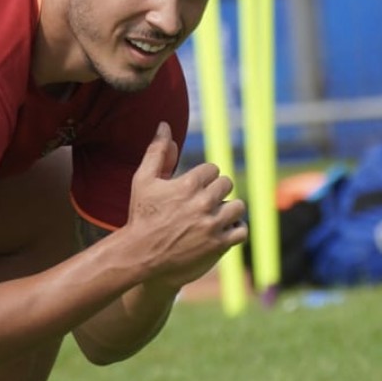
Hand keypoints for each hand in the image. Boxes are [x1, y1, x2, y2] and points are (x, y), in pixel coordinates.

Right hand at [119, 122, 247, 290]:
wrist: (140, 255)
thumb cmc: (141, 215)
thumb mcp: (143, 180)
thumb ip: (157, 152)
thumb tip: (165, 125)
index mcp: (188, 185)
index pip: (213, 169)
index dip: (203, 178)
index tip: (192, 188)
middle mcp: (203, 203)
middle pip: (227, 185)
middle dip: (215, 191)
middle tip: (201, 202)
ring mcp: (213, 225)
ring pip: (237, 206)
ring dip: (227, 209)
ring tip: (212, 215)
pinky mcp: (219, 245)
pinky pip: (241, 230)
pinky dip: (234, 229)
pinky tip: (220, 230)